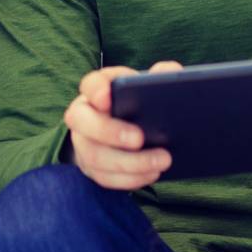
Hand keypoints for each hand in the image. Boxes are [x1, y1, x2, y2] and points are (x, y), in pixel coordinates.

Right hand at [63, 63, 180, 189]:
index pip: (90, 84)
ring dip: (129, 162)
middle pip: (82, 122)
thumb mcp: (146, 87)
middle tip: (140, 138)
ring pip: (95, 156)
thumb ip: (161, 75)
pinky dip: (130, 179)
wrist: (124, 131)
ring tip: (161, 161)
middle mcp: (83, 115)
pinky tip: (152, 174)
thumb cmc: (137, 103)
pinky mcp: (91, 168)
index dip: (95, 90)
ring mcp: (83, 143)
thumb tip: (169, 72)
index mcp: (97, 90)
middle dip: (110, 132)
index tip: (107, 97)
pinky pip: (105, 178)